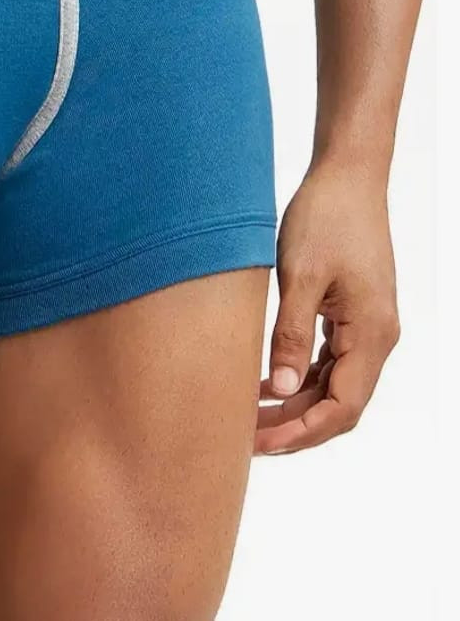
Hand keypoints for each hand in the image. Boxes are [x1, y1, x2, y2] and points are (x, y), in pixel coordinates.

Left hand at [256, 161, 399, 454]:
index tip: (260, 444)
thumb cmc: (324, 217)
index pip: (342, 407)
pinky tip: (265, 384)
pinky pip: (330, 362)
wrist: (347, 177)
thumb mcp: (299, 276)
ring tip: (248, 418)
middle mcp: (376, 337)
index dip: (302, 432)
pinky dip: (300, 378)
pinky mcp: (350, 314)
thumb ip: (289, 335)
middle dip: (294, 427)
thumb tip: (280, 389)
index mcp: (370, 334)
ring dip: (295, 405)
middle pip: (339, 404)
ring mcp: (365, 326)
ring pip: (333, 385)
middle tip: (244, 439)